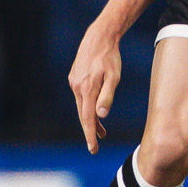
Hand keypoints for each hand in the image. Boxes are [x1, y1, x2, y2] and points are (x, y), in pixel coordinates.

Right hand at [68, 29, 122, 153]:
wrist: (99, 37)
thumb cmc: (110, 57)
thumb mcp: (114, 77)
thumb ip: (108, 96)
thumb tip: (102, 114)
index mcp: (87, 89)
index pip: (88, 118)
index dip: (90, 135)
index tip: (93, 149)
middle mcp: (77, 87)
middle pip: (83, 115)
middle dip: (90, 131)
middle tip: (95, 147)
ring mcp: (74, 82)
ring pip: (82, 106)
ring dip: (90, 119)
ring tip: (101, 131)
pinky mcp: (74, 78)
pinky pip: (80, 97)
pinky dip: (87, 107)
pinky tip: (94, 110)